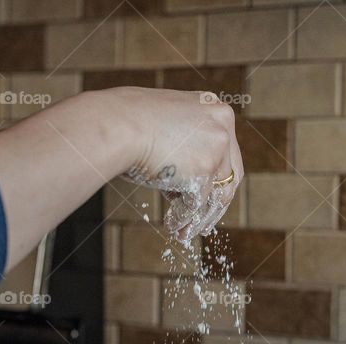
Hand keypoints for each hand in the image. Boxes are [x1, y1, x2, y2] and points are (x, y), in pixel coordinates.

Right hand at [108, 87, 244, 241]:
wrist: (116, 124)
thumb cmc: (129, 122)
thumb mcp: (169, 124)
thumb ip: (186, 144)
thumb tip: (187, 175)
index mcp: (215, 110)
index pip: (227, 153)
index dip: (218, 179)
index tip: (210, 197)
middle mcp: (222, 127)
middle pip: (228, 176)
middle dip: (214, 204)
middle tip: (204, 221)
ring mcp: (216, 150)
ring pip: (214, 195)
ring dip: (199, 218)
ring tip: (185, 231)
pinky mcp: (203, 172)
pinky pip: (195, 205)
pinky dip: (183, 219)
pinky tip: (173, 227)